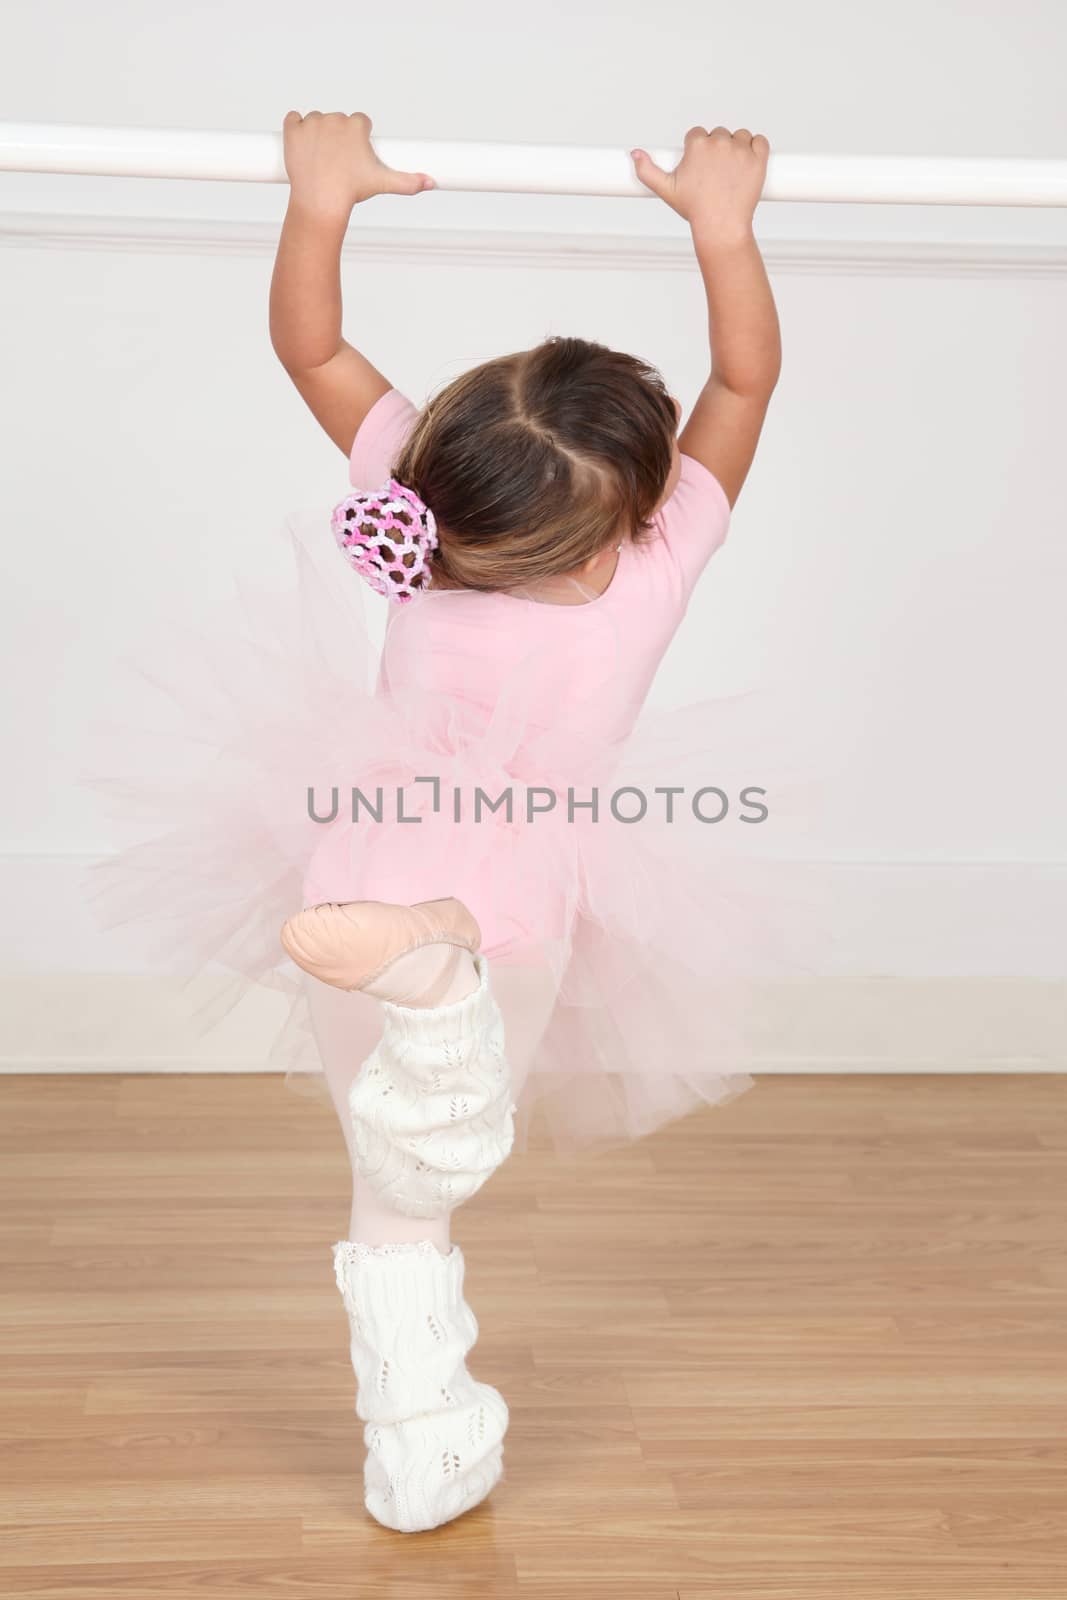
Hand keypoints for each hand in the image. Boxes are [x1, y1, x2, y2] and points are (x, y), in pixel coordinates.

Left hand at [282, 110, 435, 219]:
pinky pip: (292, 118)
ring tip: (321, 160)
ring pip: (316, 121)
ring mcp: (312, 122)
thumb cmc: (351, 192)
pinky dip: (295, 128)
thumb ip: (409, 181)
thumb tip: (430, 183)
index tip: (354, 156)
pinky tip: (302, 146)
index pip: (359, 122)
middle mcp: (334, 118)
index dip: (357, 140)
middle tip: (337, 163)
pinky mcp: (292, 129)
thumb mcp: (383, 184)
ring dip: (317, 135)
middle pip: (337, 122)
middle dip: (337, 138)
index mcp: (356, 124)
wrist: (321, 201)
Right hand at [631, 126, 769, 237]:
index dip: (698, 151)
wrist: (721, 226)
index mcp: (697, 145)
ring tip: (730, 173)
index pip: (698, 134)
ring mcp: (740, 150)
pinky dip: (756, 149)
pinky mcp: (758, 158)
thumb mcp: (666, 189)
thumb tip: (635, 154)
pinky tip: (747, 164)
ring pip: (740, 136)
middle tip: (715, 175)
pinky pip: (760, 141)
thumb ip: (647, 170)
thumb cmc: (695, 209)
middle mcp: (719, 143)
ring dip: (737, 148)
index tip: (700, 168)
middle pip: (719, 134)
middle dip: (717, 151)